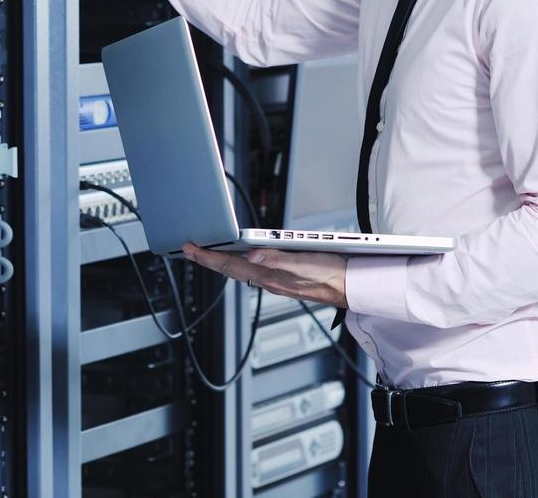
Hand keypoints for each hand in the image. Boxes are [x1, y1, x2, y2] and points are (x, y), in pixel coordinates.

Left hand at [182, 243, 348, 309]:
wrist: (348, 288)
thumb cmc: (330, 275)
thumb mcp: (302, 261)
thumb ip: (276, 258)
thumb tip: (251, 255)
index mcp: (269, 274)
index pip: (230, 264)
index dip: (207, 256)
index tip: (189, 248)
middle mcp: (268, 279)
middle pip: (230, 269)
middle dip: (208, 259)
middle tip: (189, 250)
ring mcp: (275, 280)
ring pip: (239, 270)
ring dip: (221, 262)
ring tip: (207, 255)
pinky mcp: (283, 278)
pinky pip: (251, 271)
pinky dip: (238, 265)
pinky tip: (239, 260)